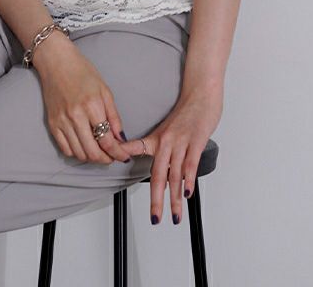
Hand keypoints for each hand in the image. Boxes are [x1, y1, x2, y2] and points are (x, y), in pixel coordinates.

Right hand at [35, 41, 132, 164]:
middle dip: (105, 159)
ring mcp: (62, 121)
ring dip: (91, 158)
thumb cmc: (82, 72)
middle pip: (92, 152)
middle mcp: (75, 116)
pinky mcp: (52, 123)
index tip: (123, 156)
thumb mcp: (104, 90)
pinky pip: (65, 149)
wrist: (56, 62)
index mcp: (92, 106)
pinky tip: (83, 146)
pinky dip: (76, 153)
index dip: (117, 153)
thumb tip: (121, 138)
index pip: (106, 140)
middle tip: (111, 157)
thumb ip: (114, 116)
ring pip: (79, 153)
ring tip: (99, 151)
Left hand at [121, 87, 223, 224]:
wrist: (200, 93)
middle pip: (158, 174)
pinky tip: (187, 194)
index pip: (135, 149)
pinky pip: (190, 164)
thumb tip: (151, 162)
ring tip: (174, 215)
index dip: (123, 156)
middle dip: (156, 199)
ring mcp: (181, 142)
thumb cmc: (186, 112)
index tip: (112, 166)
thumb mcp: (167, 128)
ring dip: (174, 197)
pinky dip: (188, 180)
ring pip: (175, 174)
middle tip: (155, 218)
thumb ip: (158, 146)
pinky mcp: (196, 141)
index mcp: (156, 138)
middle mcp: (166, 141)